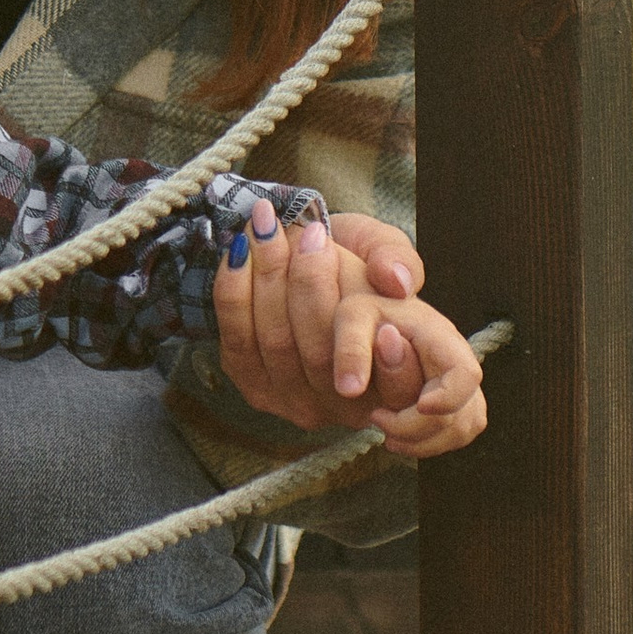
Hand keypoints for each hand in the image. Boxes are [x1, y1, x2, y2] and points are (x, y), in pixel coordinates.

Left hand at [211, 196, 486, 457]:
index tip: (365, 283)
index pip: (391, 380)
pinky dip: (234, 288)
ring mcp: (301, 403)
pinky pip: (237, 340)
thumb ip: (397, 261)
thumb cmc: (357, 264)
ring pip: (276, 342)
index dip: (366, 344)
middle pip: (320, 352)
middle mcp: (351, 407)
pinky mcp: (255, 388)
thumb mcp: (387, 253)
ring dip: (268, 274)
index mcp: (397, 381)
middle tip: (311, 233)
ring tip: (269, 226)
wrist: (315, 264)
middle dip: (309, 282)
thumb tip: (393, 280)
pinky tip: (241, 248)